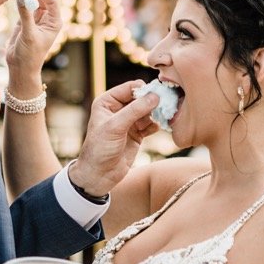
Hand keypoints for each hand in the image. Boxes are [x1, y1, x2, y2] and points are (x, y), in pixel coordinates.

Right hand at [4, 0, 61, 96]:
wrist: (20, 67)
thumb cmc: (30, 55)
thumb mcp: (29, 34)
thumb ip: (25, 15)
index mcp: (54, 22)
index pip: (52, 1)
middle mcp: (47, 18)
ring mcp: (36, 18)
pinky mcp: (25, 19)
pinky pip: (24, 5)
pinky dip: (20, 0)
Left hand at [70, 80, 158, 197]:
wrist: (99, 175)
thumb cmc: (99, 149)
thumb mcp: (115, 127)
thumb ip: (134, 110)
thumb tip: (154, 96)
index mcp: (107, 102)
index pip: (130, 88)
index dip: (144, 90)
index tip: (157, 95)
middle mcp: (118, 109)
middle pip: (142, 98)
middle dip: (153, 102)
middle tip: (164, 106)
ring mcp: (128, 121)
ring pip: (148, 110)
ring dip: (156, 113)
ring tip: (161, 118)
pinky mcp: (137, 133)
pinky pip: (151, 124)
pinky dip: (156, 125)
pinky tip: (156, 128)